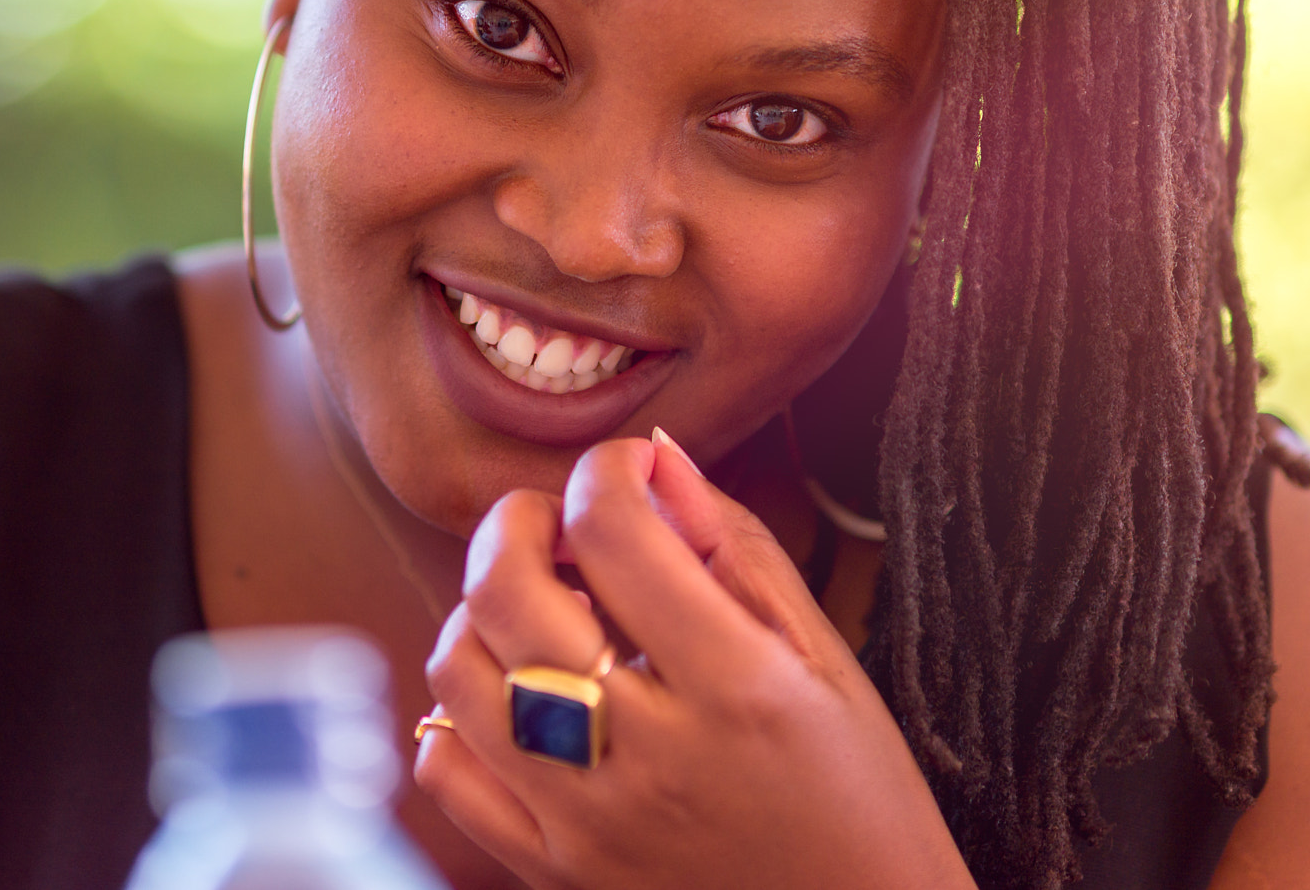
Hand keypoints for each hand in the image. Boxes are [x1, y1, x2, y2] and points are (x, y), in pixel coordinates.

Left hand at [416, 432, 974, 889]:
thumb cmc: (859, 798)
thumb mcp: (825, 660)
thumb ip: (736, 550)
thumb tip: (657, 460)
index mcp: (737, 690)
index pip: (613, 533)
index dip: (605, 471)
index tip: (624, 472)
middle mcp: (648, 756)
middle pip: (507, 593)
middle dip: (516, 522)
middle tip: (558, 524)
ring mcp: (586, 821)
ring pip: (459, 675)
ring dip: (481, 611)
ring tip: (536, 605)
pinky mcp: (551, 870)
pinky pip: (450, 773)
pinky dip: (457, 714)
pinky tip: (515, 692)